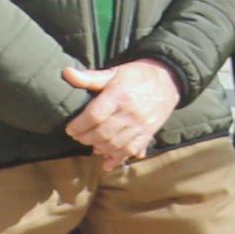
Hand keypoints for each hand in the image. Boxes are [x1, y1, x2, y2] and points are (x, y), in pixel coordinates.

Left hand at [59, 58, 180, 169]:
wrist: (169, 79)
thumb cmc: (136, 75)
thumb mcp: (113, 72)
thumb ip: (89, 77)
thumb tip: (65, 73)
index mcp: (120, 95)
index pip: (94, 116)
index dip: (78, 126)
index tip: (70, 129)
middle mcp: (131, 112)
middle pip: (102, 133)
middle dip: (85, 138)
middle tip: (78, 137)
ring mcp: (141, 124)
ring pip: (114, 144)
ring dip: (99, 148)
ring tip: (92, 144)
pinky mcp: (149, 132)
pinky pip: (132, 149)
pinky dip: (118, 158)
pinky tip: (107, 161)